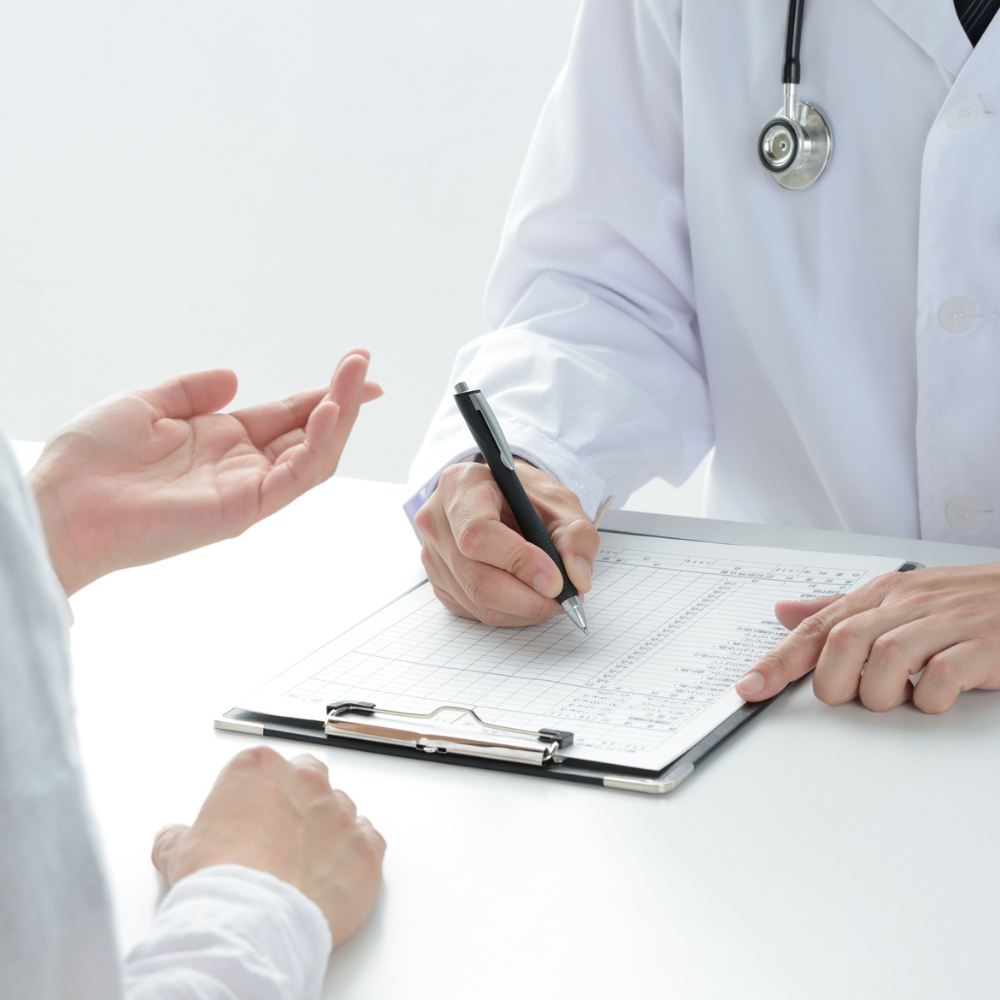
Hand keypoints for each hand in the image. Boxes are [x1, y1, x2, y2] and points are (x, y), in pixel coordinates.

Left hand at [28, 350, 381, 594]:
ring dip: (339, 417)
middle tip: (364, 364)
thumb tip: (233, 376)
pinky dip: (316, 447)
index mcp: (222, 441)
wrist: (63, 504)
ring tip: (356, 380)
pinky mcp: (243, 509)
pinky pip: (293, 479)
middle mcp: (241, 466)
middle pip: (310, 433)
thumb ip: (192, 390)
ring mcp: (246, 489)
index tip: (356, 365)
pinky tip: (326, 414)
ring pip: (314, 457)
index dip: (324, 391)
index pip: (288, 414)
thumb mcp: (146, 404)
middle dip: (342, 398)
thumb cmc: (90, 460)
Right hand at [152, 747, 385, 946]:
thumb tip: (171, 837)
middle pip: (309, 774)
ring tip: (305, 862)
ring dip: (328, 827)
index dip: (256, 793)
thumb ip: (177, 837)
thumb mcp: (179, 854)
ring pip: (342, 807)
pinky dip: (357, 853)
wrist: (253, 921)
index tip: (249, 816)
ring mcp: (341, 812)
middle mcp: (305, 781)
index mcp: (258, 768)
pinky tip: (337, 872)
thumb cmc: (220, 883)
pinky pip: (370, 840)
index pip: (264, 765)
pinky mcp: (366, 847)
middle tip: (280, 833)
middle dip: (299, 797)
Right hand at [414, 458, 598, 626]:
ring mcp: (433, 555)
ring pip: (476, 600)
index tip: (554, 581)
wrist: (503, 499)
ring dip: (522, 609)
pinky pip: (473, 610)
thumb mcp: (560, 502)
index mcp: (460, 486)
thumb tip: (577, 578)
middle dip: (526, 598)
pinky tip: (526, 596)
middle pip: (476, 577)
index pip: (478, 533)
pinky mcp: (439, 582)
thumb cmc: (526, 497)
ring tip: (550, 597)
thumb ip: (576, 536)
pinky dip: (508, 613)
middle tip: (562, 599)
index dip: (518, 562)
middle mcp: (436, 521)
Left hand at [735, 563, 999, 713]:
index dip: (779, 660)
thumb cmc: (965, 601)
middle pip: (844, 642)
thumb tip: (784, 611)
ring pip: (886, 659)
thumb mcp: (898, 597)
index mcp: (881, 593)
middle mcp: (909, 603)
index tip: (750, 688)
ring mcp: (947, 623)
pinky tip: (932, 698)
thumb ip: (840, 609)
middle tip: (848, 698)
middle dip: (834, 682)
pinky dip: (928, 698)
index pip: (817, 627)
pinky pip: (940, 676)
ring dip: (879, 693)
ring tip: (895, 698)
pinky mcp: (984, 646)